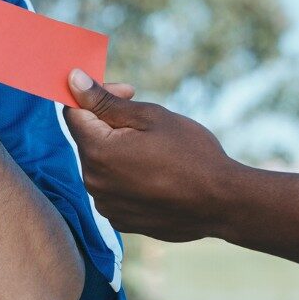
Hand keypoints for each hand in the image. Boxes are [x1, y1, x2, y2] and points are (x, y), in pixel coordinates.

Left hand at [63, 69, 239, 241]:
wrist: (225, 204)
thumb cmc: (192, 154)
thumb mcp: (152, 117)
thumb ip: (106, 101)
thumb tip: (73, 80)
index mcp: (97, 151)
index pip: (74, 113)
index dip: (96, 97)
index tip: (126, 93)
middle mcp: (93, 181)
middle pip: (88, 140)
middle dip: (110, 125)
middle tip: (149, 125)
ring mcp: (106, 204)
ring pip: (100, 166)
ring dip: (118, 153)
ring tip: (158, 154)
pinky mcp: (119, 219)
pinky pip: (113, 189)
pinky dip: (127, 178)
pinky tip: (157, 177)